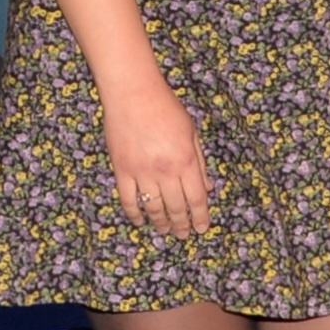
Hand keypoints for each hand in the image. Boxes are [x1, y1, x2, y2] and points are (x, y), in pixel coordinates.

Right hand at [102, 73, 211, 234]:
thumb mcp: (192, 134)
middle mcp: (165, 171)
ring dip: (160, 222)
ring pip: (153, 207)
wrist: (133, 94)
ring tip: (166, 231)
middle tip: (184, 235)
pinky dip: (134, 213)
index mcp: (186, 161)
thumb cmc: (167, 109)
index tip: (202, 228)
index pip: (197, 198)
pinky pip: (128, 199)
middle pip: (176, 207)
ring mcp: (141, 172)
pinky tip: (140, 221)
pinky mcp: (121, 170)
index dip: (200, 216)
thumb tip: (208, 188)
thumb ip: (200, 163)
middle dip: (182, 224)